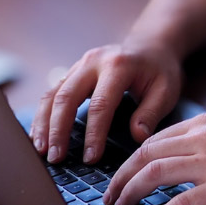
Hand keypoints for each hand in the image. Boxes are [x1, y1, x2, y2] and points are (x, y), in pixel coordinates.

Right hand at [30, 40, 182, 164]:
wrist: (151, 46)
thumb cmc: (159, 71)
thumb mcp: (166, 90)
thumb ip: (151, 113)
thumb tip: (137, 137)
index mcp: (119, 65)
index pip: (101, 104)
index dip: (94, 134)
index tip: (91, 158)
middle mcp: (94, 62)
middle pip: (67, 97)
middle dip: (58, 130)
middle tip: (55, 158)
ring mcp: (80, 65)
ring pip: (53, 94)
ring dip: (43, 124)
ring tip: (41, 151)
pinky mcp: (72, 72)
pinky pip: (51, 93)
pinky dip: (42, 115)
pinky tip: (39, 135)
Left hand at [103, 113, 205, 204]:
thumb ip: (204, 140)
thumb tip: (174, 158)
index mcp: (205, 123)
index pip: (154, 139)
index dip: (130, 160)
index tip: (119, 177)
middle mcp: (204, 137)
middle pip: (146, 154)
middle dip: (121, 177)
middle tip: (109, 197)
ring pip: (155, 173)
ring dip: (130, 193)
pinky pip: (180, 203)